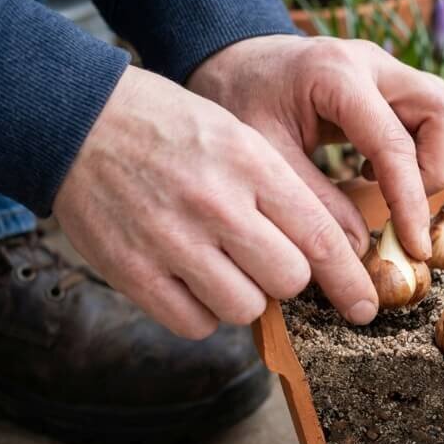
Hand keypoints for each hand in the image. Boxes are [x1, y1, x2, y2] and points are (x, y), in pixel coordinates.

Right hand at [54, 66, 379, 338]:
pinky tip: (190, 281)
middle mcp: (216, 203)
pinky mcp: (132, 271)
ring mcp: (171, 240)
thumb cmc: (174, 132)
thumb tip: (331, 254)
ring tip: (222, 265)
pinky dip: (201, 313)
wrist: (79, 119)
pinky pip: (195, 324)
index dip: (350, 280)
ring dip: (244, 297)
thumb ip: (284, 194)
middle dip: (287, 279)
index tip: (364, 305)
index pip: (321, 238)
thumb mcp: (240, 138)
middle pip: (289, 280)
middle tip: (267, 261)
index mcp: (251, 164)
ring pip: (245, 308)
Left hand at [187, 34, 443, 260]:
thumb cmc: (238, 103)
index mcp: (336, 75)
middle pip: (443, 110)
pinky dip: (415, 151)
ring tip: (384, 184)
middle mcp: (372, 62)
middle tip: (398, 203)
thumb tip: (361, 252)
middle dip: (433, 167)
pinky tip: (374, 169)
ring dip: (428, 159)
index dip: (411, 203)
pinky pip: (428, 116)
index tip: (416, 248)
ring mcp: (385, 67)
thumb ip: (314, 204)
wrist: (229, 63)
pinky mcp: (390, 81)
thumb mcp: (265, 160)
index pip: (395, 144)